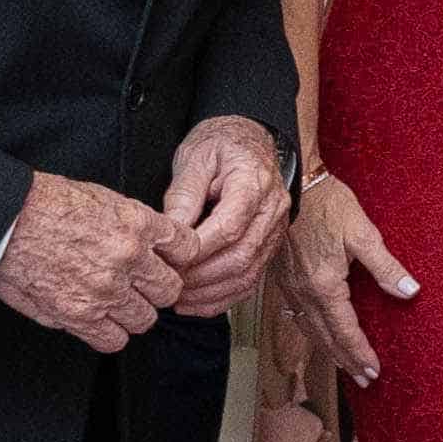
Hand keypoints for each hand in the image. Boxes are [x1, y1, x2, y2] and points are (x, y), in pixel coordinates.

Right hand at [0, 173, 182, 351]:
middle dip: (156, 289)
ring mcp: (106, 289)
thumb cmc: (45, 204)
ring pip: (145, 319)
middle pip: (170, 289)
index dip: (177, 258)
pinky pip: (114, 339)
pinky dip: (109, 333)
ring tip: (114, 302)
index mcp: (138, 224)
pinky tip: (98, 319)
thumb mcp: (103, 198)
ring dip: (132, 313)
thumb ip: (135, 225)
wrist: (5, 219)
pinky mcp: (80, 314)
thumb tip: (154, 248)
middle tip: (140, 285)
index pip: (187, 249)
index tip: (166, 262)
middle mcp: (128, 258)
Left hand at [158, 116, 288, 309]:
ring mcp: (274, 230)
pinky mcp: (268, 244)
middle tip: (168, 283)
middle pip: (242, 256)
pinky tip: (196, 302)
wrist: (248, 139)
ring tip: (178, 298)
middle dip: (201, 276)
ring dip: (211, 292)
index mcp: (255, 182)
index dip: (199, 250)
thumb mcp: (195, 158)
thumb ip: (183, 196)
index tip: (170, 259)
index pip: (230, 226)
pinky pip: (251, 279)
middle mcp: (272, 209)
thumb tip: (171, 233)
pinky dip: (223, 296)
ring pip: (248, 273)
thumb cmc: (221, 144)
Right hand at [272, 169, 409, 388]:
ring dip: (327, 350)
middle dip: (346, 360)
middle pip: (326, 337)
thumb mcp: (361, 232)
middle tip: (363, 379)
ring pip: (309, 328)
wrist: (289, 184)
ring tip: (342, 365)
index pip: (345, 330)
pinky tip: (315, 332)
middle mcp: (304, 292)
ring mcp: (290, 286)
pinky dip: (311, 331)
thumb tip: (410, 291)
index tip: (374, 371)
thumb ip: (386, 266)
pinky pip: (297, 314)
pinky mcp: (283, 277)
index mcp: (325, 285)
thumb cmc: (325, 204)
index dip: (360, 353)